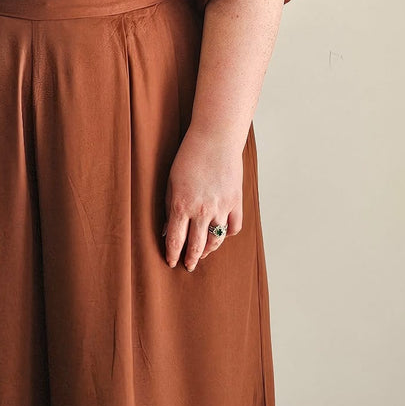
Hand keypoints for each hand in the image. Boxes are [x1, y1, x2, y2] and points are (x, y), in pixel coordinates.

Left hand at [161, 126, 243, 270]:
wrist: (215, 139)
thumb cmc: (188, 157)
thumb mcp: (171, 182)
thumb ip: (170, 208)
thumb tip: (168, 230)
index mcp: (183, 206)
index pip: (176, 240)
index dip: (173, 255)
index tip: (171, 263)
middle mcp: (203, 211)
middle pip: (196, 246)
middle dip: (191, 259)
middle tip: (188, 266)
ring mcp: (222, 208)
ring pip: (216, 240)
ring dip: (208, 250)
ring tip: (202, 253)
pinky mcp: (236, 202)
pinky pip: (233, 227)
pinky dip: (227, 233)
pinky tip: (221, 234)